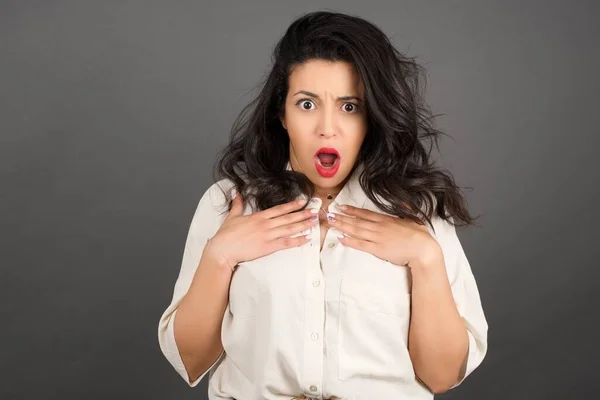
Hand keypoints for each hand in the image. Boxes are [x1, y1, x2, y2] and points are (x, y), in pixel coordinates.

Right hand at [205, 192, 317, 269]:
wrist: (223, 249)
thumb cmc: (226, 234)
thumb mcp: (232, 216)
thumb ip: (237, 204)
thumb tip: (236, 193)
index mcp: (258, 216)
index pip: (279, 209)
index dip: (292, 205)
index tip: (302, 201)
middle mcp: (266, 224)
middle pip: (288, 218)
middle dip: (303, 214)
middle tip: (315, 211)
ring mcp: (268, 236)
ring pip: (289, 229)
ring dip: (303, 225)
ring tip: (314, 222)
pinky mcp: (268, 247)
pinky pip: (286, 243)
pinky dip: (297, 240)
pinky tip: (306, 238)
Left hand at [326, 204, 441, 267]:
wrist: (423, 249)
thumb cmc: (419, 235)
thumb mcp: (412, 218)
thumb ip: (405, 209)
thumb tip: (403, 201)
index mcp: (386, 220)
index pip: (365, 214)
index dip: (352, 210)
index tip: (342, 207)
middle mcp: (379, 227)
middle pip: (356, 221)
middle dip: (341, 217)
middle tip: (329, 214)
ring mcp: (377, 238)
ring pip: (356, 231)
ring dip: (342, 226)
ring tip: (331, 223)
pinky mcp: (377, 250)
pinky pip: (360, 245)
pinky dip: (350, 241)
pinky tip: (340, 238)